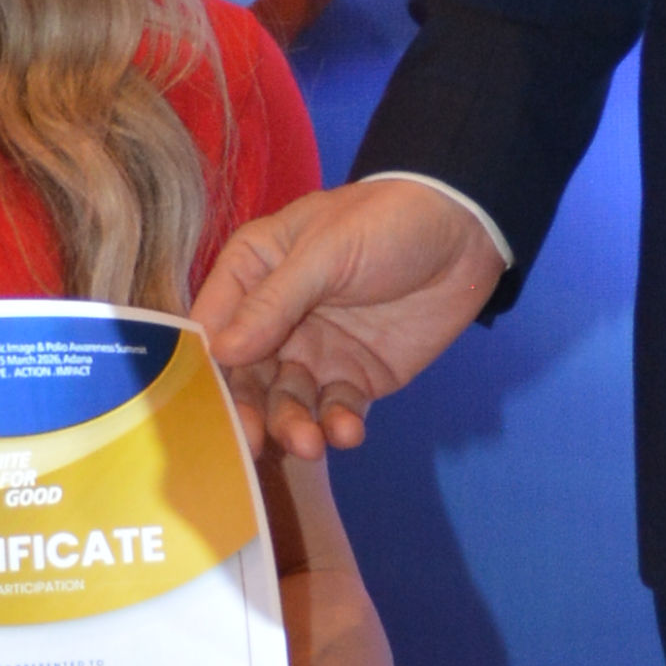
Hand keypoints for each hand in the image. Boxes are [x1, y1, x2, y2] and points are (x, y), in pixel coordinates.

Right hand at [193, 175, 501, 452]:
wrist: (466, 231)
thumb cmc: (385, 222)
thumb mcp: (324, 252)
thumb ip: (273, 302)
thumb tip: (219, 351)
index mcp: (253, 273)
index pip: (212, 325)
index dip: (203, 366)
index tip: (199, 407)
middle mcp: (273, 318)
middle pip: (246, 375)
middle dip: (248, 410)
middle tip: (253, 442)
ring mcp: (315, 351)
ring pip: (288, 400)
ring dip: (293, 425)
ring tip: (310, 443)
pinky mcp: (356, 377)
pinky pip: (336, 409)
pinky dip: (338, 425)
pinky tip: (347, 433)